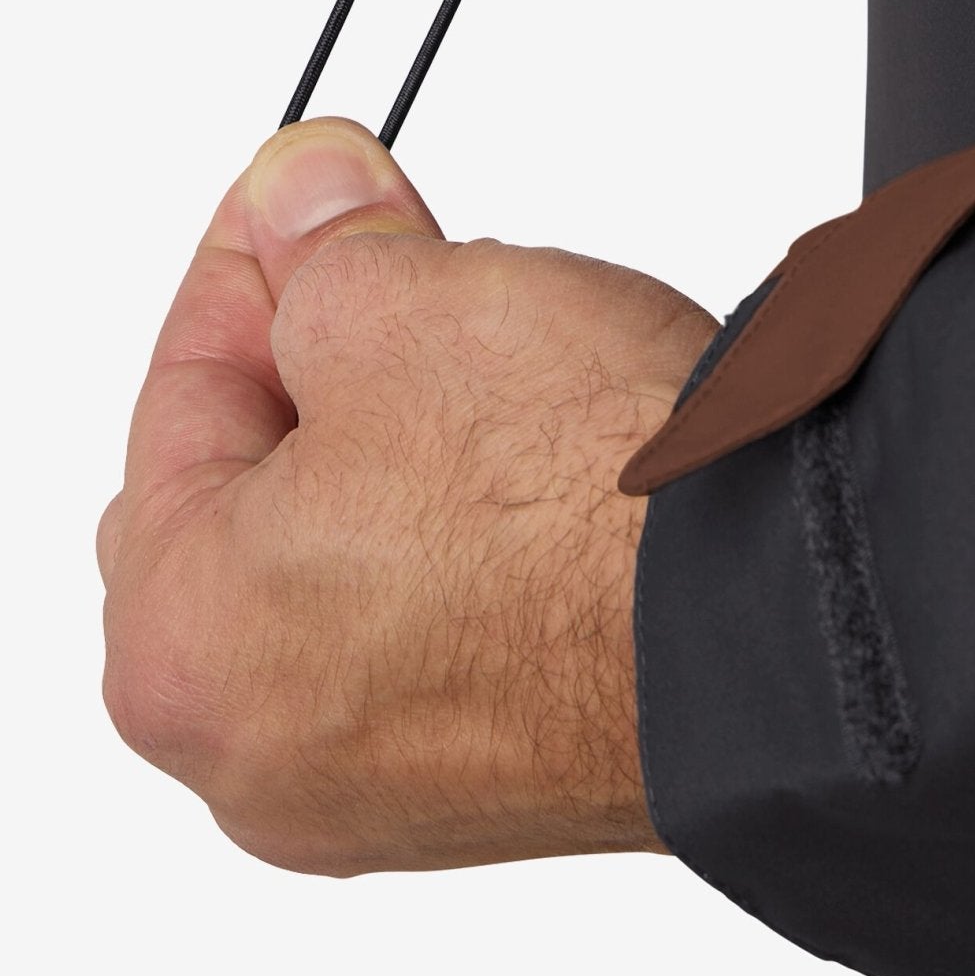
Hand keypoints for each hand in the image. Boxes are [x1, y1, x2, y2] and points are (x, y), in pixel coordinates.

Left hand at [97, 119, 715, 874]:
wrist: (795, 635)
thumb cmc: (584, 509)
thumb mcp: (397, 301)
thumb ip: (317, 239)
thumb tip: (301, 195)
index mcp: (179, 649)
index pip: (182, 389)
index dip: (253, 255)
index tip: (303, 189)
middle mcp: (258, 756)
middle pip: (249, 489)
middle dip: (315, 357)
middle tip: (384, 259)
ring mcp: (383, 786)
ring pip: (348, 559)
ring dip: (395, 442)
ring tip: (481, 353)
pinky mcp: (500, 779)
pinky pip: (438, 620)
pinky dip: (462, 533)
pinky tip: (529, 460)